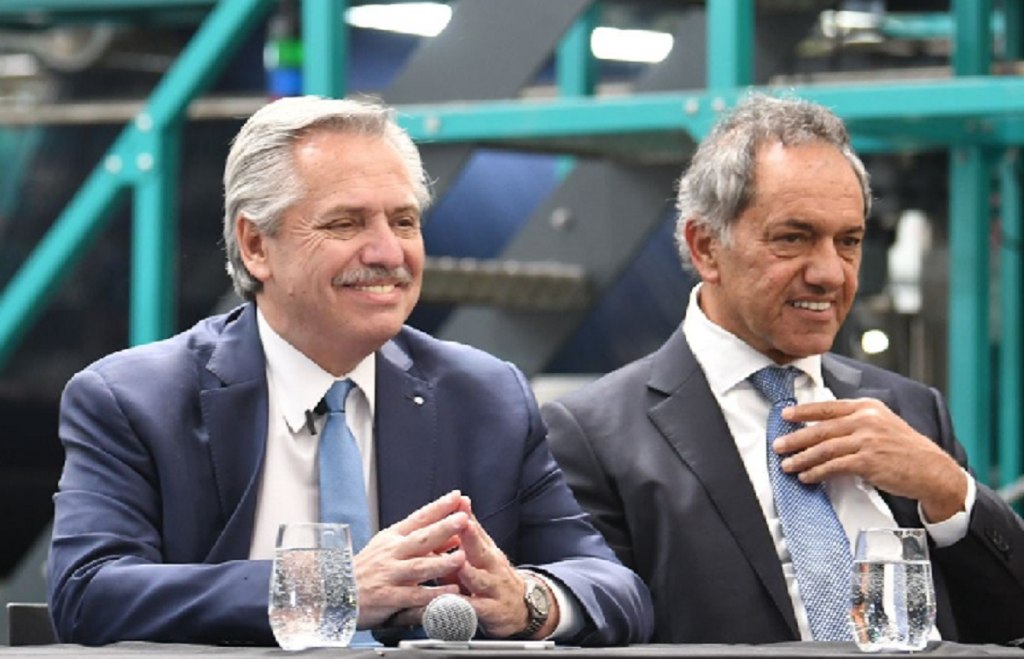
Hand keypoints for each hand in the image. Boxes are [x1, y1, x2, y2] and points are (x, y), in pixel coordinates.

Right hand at [354, 490, 468, 628]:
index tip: (457, 496)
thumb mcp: (390, 548)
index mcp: (393, 537)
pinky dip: (432, 594)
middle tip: (463, 518)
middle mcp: (391, 553)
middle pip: (421, 538)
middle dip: (443, 528)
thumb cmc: (367, 570)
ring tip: (461, 557)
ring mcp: (389, 574)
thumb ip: (420, 541)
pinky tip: (449, 592)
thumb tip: (453, 533)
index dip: (438, 507)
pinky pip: (413, 595)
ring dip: (441, 562)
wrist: (336, 593)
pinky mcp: (387, 596)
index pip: (418, 518)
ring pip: (418, 566)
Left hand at [450, 504, 559, 638]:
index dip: (467, 515)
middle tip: (461, 524)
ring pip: (480, 580)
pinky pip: (476, 609)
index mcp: (486, 550)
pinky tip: (451, 605)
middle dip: (471, 536)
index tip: (458, 502)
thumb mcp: (485, 552)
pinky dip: (463, 607)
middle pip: (481, 549)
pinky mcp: (492, 611)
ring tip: (459, 566)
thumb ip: (470, 532)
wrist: (523, 607)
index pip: (476, 529)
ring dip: (469, 572)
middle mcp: (492, 566)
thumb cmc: (494, 576)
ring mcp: (493, 588)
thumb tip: (457, 503)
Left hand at [776, 398, 966, 521]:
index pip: (827, 407)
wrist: (933, 470)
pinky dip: (817, 472)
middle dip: (795, 438)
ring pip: (824, 448)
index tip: (785, 415)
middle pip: (821, 428)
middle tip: (778, 445)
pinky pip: (834, 466)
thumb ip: (857, 422)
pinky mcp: (868, 461)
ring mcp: (867, 440)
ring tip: (788, 465)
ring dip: (802, 458)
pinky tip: (808, 476)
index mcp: (867, 407)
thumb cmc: (907, 450)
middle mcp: (866, 420)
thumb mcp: (883, 424)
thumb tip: (825, 428)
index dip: (803, 411)